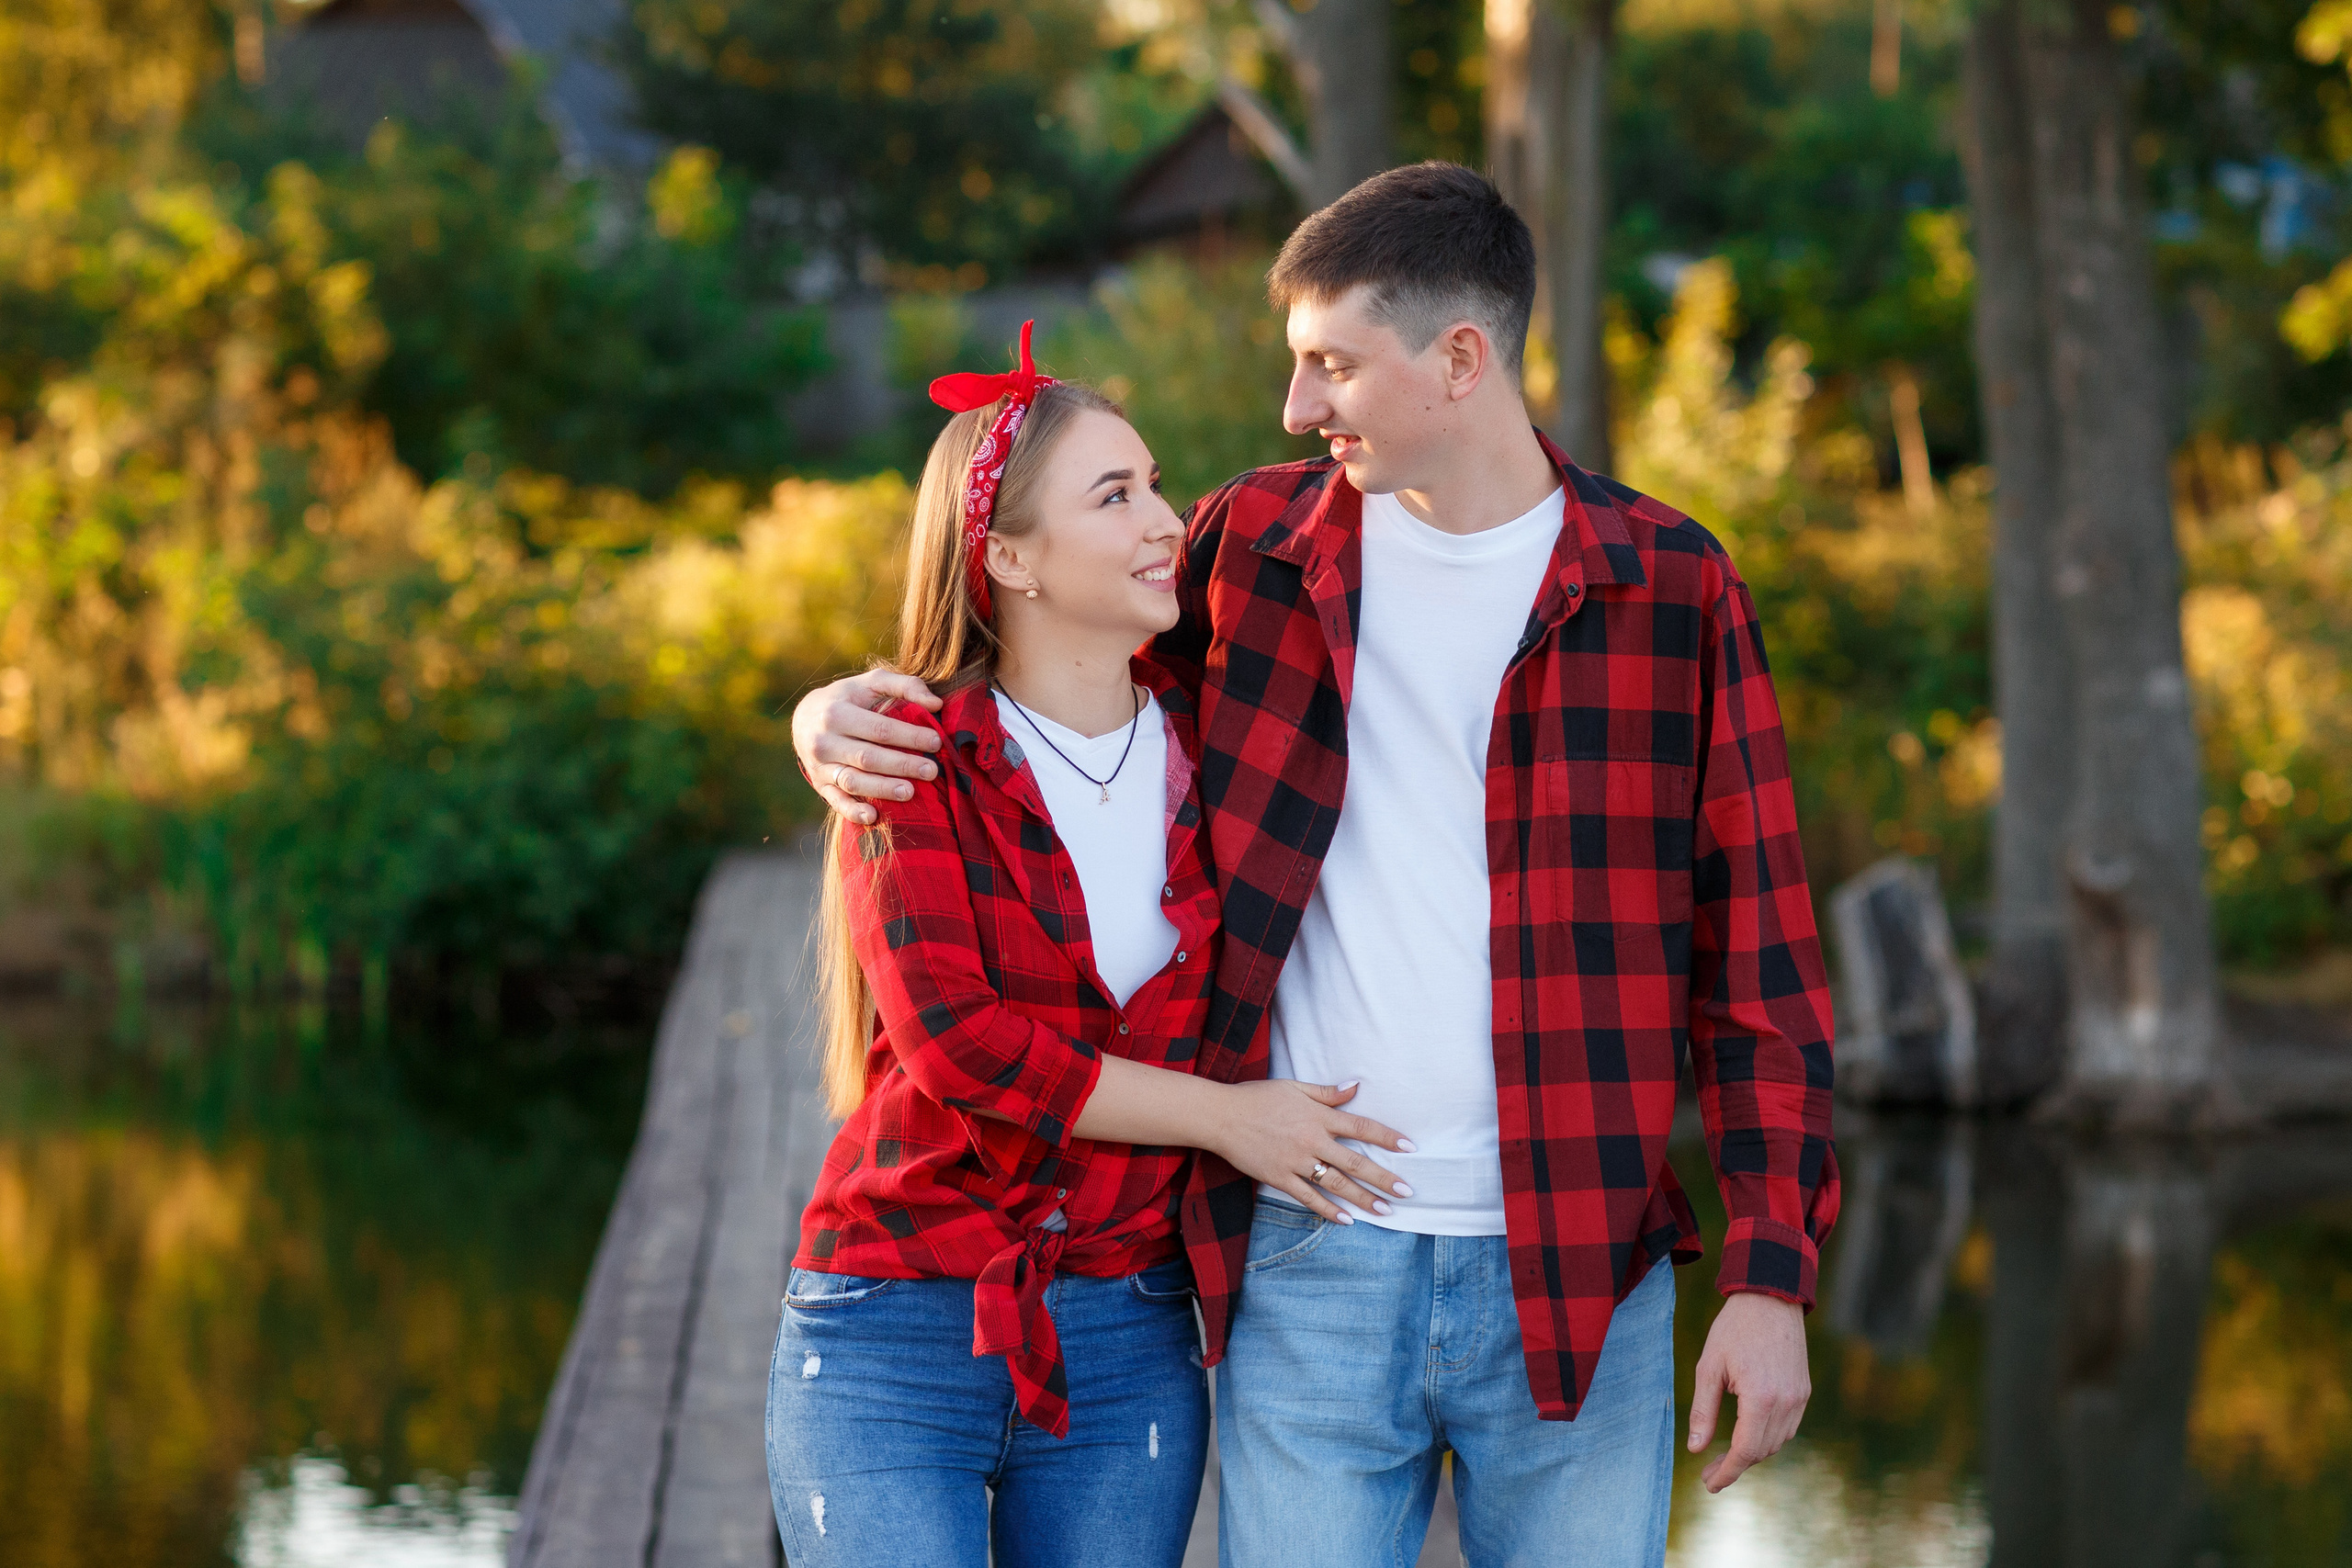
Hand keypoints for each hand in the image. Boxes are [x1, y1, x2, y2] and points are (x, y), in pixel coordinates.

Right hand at [793, 671, 944, 824]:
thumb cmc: (849, 698)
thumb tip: (936, 704)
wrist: (805, 717)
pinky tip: (873, 817)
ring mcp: (820, 766)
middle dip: (902, 764)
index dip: (909, 736)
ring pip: (853, 781)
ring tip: (910, 792)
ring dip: (882, 789)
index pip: (879, 728)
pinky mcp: (820, 785)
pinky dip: (853, 812)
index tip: (935, 742)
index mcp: (837, 713)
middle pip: (868, 757)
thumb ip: (905, 686)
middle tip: (931, 770)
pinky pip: (836, 801)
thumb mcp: (871, 683)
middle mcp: (825, 741)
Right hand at [1207, 1080, 1413, 1222]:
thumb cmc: (1257, 1097)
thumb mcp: (1294, 1087)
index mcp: (1318, 1116)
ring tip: (1385, 1210)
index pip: (1361, 1127)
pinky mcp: (1280, 1178)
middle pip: (1355, 1162)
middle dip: (1383, 1178)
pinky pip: (1308, 1197)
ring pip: (1336, 1184)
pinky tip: (1346, 1220)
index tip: (1409, 1147)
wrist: (1221, 1116)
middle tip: (1406, 1191)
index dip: (1387, 1137)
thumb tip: (1356, 1087)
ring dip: (1363, 1198)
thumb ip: (1327, 1092)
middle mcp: (1312, 1140)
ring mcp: (1296, 1162)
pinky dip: (1328, 1210)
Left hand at [1687, 1292, 1810, 1491]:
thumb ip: (1704, 1410)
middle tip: (1709, 1471)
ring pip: (1777, 1443)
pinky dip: (1768, 1438)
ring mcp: (1799, 1398)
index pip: (1744, 1451)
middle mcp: (1786, 1403)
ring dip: (1752, 1454)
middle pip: (1761, 1452)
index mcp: (1761, 1399)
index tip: (1708, 1484)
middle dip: (1735, 1467)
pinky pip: (1788, 1427)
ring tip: (1725, 1455)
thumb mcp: (1709, 1367)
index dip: (1726, 1473)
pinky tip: (1748, 1435)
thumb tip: (1696, 1449)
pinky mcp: (1804, 1391)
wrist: (1771, 1298)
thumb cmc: (1734, 1329)